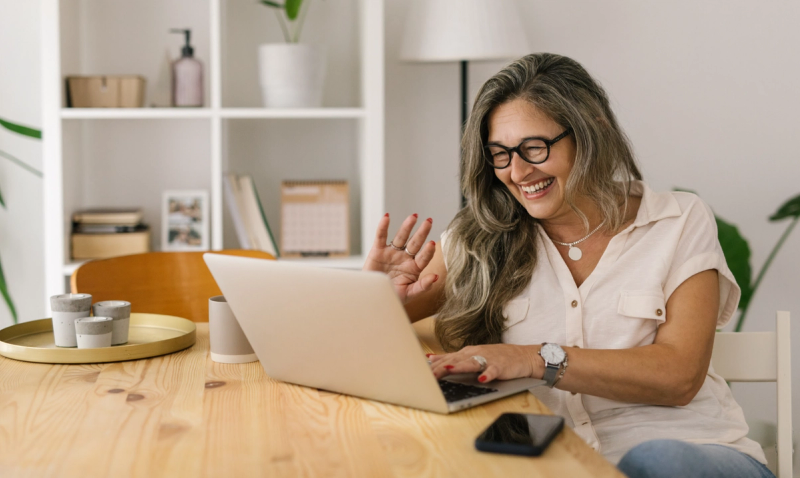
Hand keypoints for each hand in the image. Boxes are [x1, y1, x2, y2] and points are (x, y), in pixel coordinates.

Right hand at [362, 213, 437, 303]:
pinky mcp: (378, 250)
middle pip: (415, 243)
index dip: (428, 251)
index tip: (432, 244)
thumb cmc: (392, 296)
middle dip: (422, 232)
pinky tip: (387, 217)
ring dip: (407, 226)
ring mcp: (392, 253)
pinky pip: (381, 236)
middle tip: (428, 221)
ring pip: (401, 237)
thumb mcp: (409, 293)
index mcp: (414, 268)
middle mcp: (405, 258)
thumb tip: (436, 277)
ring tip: (414, 216)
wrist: (372, 297)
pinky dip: (383, 227)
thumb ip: (422, 286)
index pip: (423, 257)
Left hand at [429, 344, 544, 382]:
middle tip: (428, 375)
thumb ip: (452, 358)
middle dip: (440, 367)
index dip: (433, 365)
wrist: (523, 356)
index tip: (419, 371)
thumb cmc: (496, 357)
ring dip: (459, 366)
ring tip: (448, 369)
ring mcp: (488, 359)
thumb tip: (430, 359)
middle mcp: (475, 354)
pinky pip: (493, 371)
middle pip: (455, 360)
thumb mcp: (472, 356)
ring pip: (470, 363)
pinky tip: (482, 380)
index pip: (446, 358)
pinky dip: (487, 375)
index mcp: (467, 353)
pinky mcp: (500, 366)